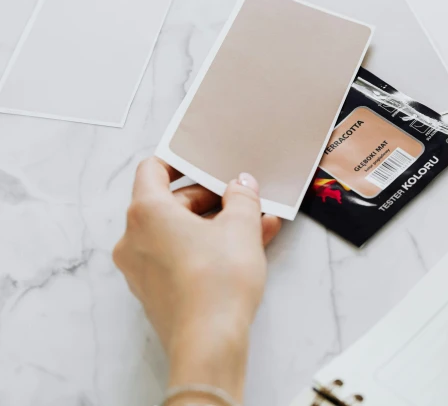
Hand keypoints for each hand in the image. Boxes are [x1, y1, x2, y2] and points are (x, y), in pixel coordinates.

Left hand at [113, 157, 280, 402]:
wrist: (210, 341)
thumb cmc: (217, 282)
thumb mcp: (241, 226)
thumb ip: (242, 197)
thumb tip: (241, 185)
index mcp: (147, 212)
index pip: (153, 170)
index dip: (179, 161)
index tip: (202, 161)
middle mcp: (134, 238)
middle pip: (169, 203)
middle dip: (210, 199)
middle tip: (241, 198)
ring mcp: (141, 268)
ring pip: (178, 233)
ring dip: (215, 225)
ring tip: (256, 224)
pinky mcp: (155, 291)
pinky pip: (180, 257)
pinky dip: (207, 248)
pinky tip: (246, 249)